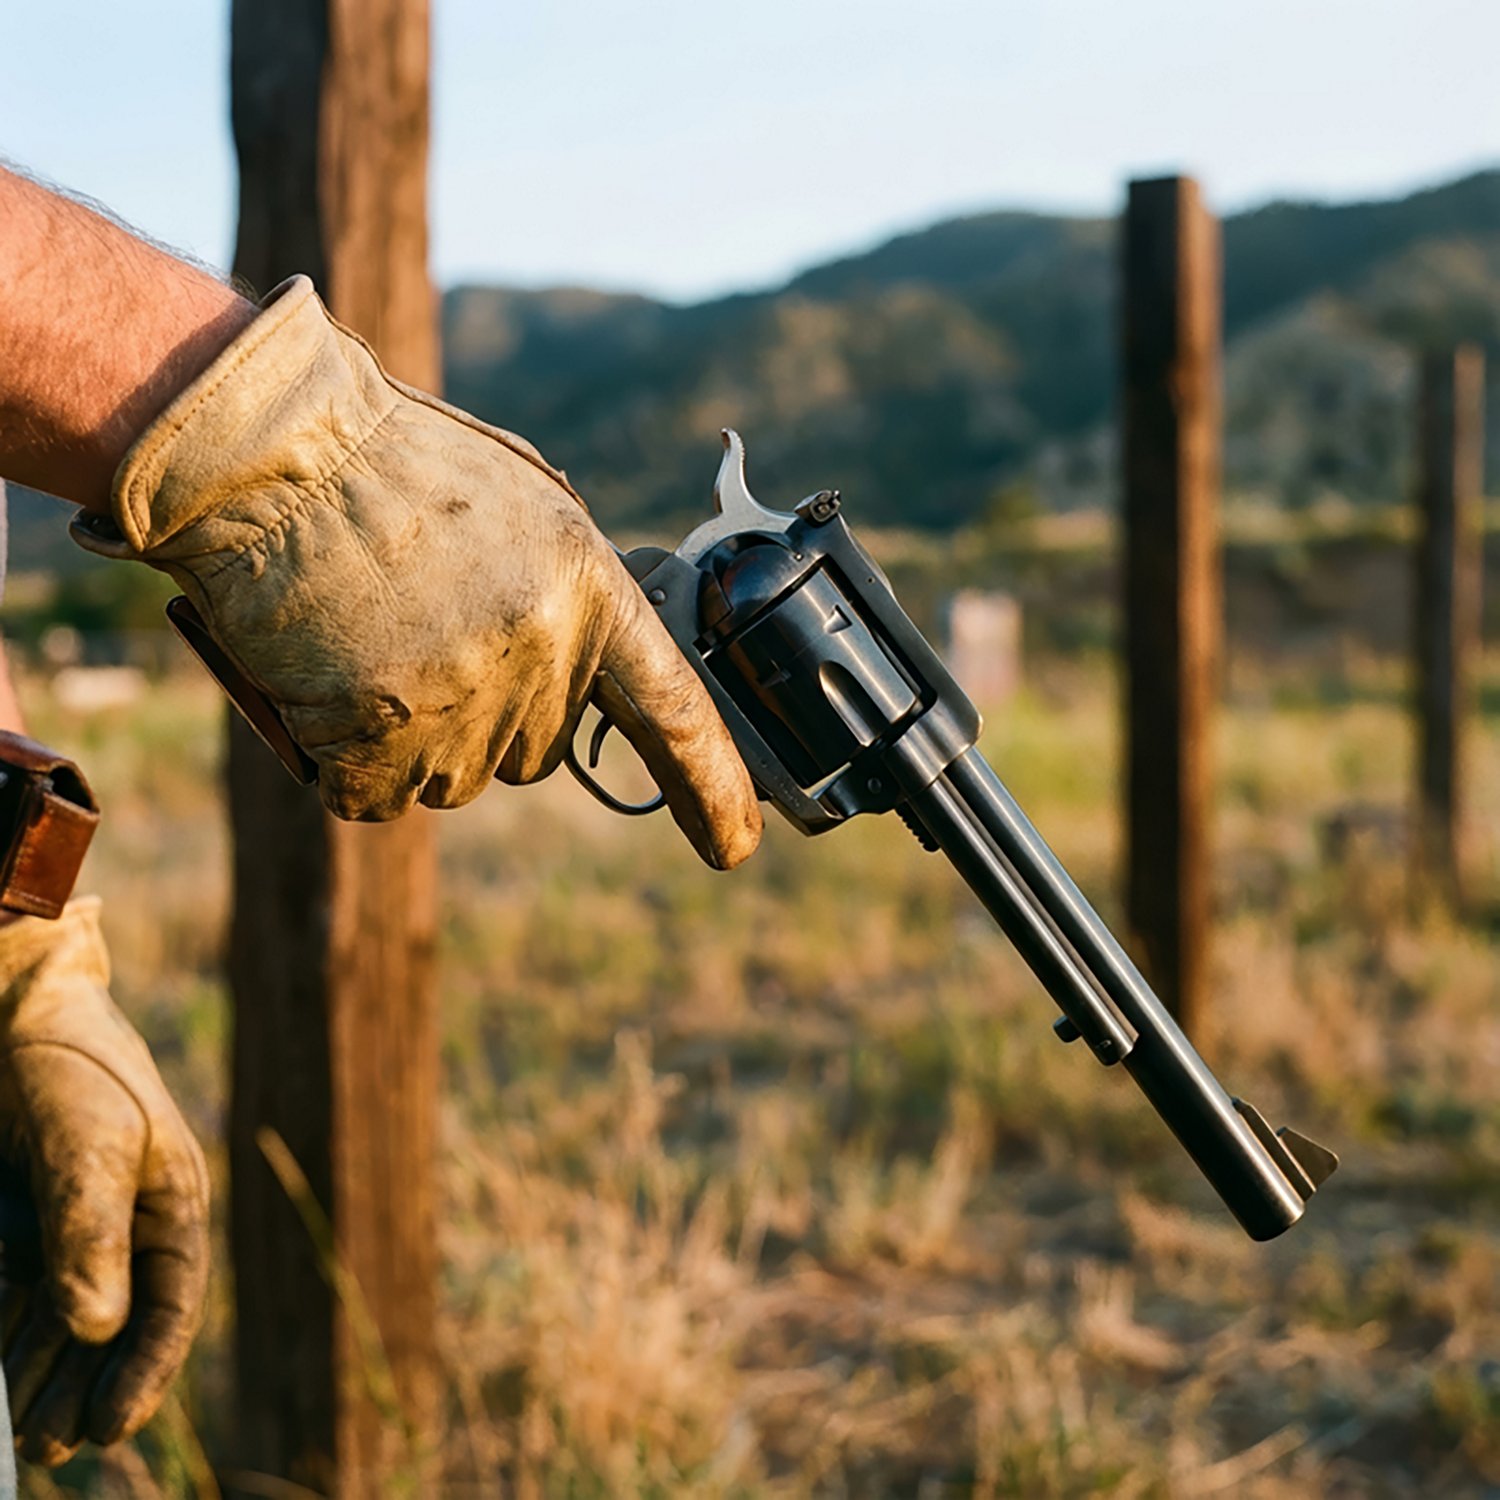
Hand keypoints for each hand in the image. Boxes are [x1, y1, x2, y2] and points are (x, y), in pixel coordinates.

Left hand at [0, 901, 209, 1466]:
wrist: (7, 1009)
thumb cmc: (69, 1065)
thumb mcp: (90, 1144)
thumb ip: (92, 1232)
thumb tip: (99, 1327)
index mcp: (170, 1200)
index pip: (171, 1301)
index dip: (147, 1368)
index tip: (111, 1429)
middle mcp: (125, 1222)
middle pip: (117, 1324)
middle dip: (87, 1388)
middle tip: (50, 1447)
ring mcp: (70, 1225)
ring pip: (65, 1321)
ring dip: (45, 1376)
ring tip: (22, 1434)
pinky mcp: (21, 1223)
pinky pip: (20, 1296)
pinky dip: (12, 1336)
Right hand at [71, 276, 761, 867]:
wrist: (267, 457)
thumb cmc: (388, 463)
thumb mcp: (520, 503)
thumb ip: (566, 589)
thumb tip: (581, 655)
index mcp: (586, 589)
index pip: (673, 710)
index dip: (710, 785)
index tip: (736, 844)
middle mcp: (540, 659)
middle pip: (537, 751)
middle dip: (489, 711)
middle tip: (422, 628)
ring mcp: (461, 709)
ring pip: (455, 777)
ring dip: (415, 733)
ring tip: (366, 637)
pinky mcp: (379, 749)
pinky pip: (374, 797)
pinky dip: (345, 758)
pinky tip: (325, 678)